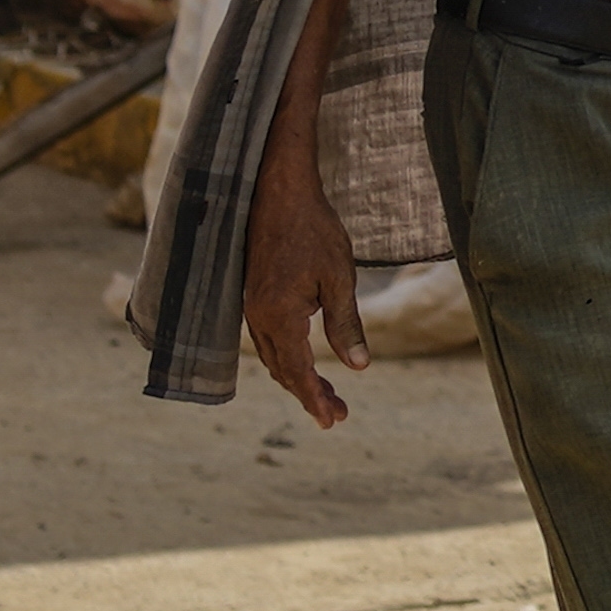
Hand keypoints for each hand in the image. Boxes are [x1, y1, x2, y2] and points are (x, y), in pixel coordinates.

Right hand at [244, 148, 364, 429]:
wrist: (277, 190)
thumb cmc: (313, 229)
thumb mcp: (339, 277)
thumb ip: (346, 325)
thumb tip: (358, 367)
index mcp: (280, 316)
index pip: (298, 372)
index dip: (315, 399)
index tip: (332, 421)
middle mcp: (259, 317)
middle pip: (284, 370)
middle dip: (309, 395)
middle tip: (337, 415)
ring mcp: (252, 306)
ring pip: (274, 357)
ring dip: (297, 378)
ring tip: (327, 395)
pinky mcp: (253, 295)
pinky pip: (268, 340)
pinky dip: (286, 357)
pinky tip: (302, 361)